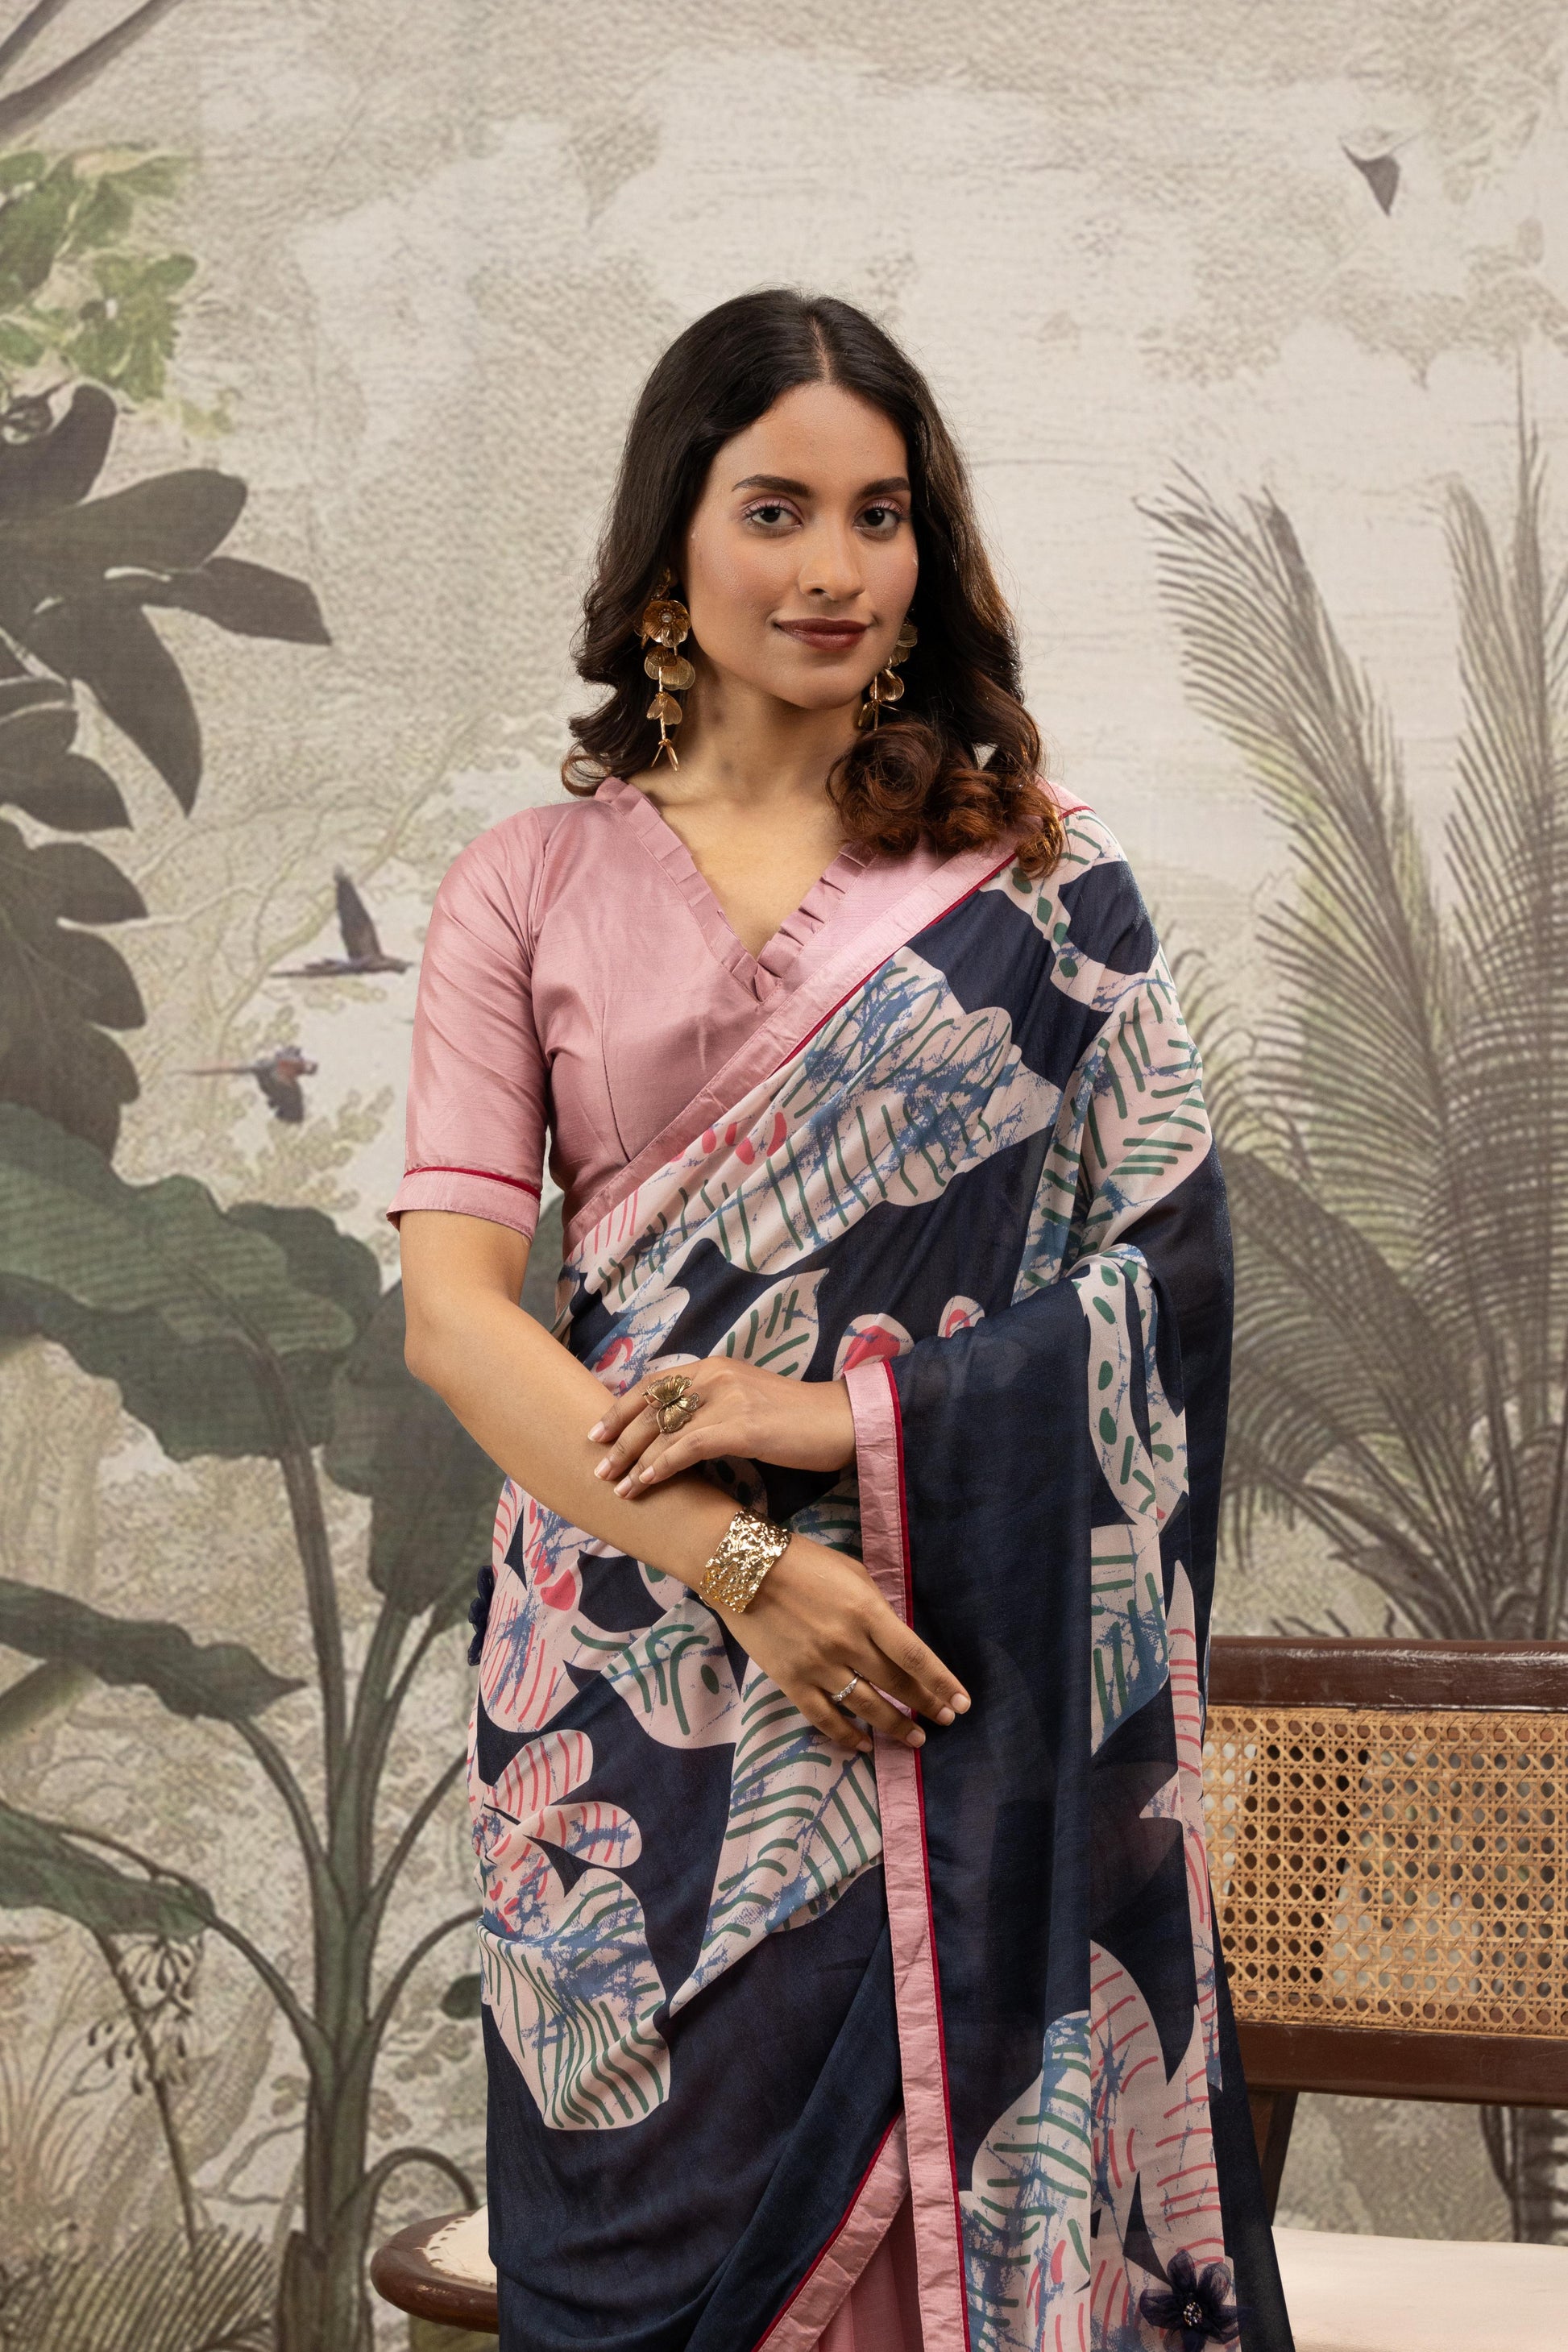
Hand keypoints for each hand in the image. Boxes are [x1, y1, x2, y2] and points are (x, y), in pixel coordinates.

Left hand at [589, 1358, 854, 1496]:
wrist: (841, 1420)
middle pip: (650, 1406)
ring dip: (633, 1461)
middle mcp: (715, 1375)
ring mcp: (727, 1398)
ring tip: (615, 1485)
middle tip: (597, 1464)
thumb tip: (677, 1434)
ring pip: (663, 1430)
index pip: (654, 1384)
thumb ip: (712, 1406)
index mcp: (714, 1366)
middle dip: (618, 1438)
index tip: (598, 1432)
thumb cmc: (797, 1420)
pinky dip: (660, 1467)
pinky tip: (646, 1483)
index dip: (621, 1408)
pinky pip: (687, 1448)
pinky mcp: (741, 1426)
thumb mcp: (747, 1400)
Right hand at [718, 1529, 969, 1754]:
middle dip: (925, 1706)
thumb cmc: (803, 1562)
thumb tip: (896, 1641)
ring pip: (866, 1707)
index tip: (961, 1703)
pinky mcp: (791, 1681)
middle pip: (896, 1684)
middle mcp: (847, 1643)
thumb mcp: (852, 1573)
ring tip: (915, 1739)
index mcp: (867, 1611)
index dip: (942, 1683)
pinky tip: (863, 1746)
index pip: (915, 1657)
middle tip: (945, 1721)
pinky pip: (825, 1718)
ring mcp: (818, 1666)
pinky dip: (846, 1736)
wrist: (741, 1568)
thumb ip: (877, 1608)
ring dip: (895, 1726)